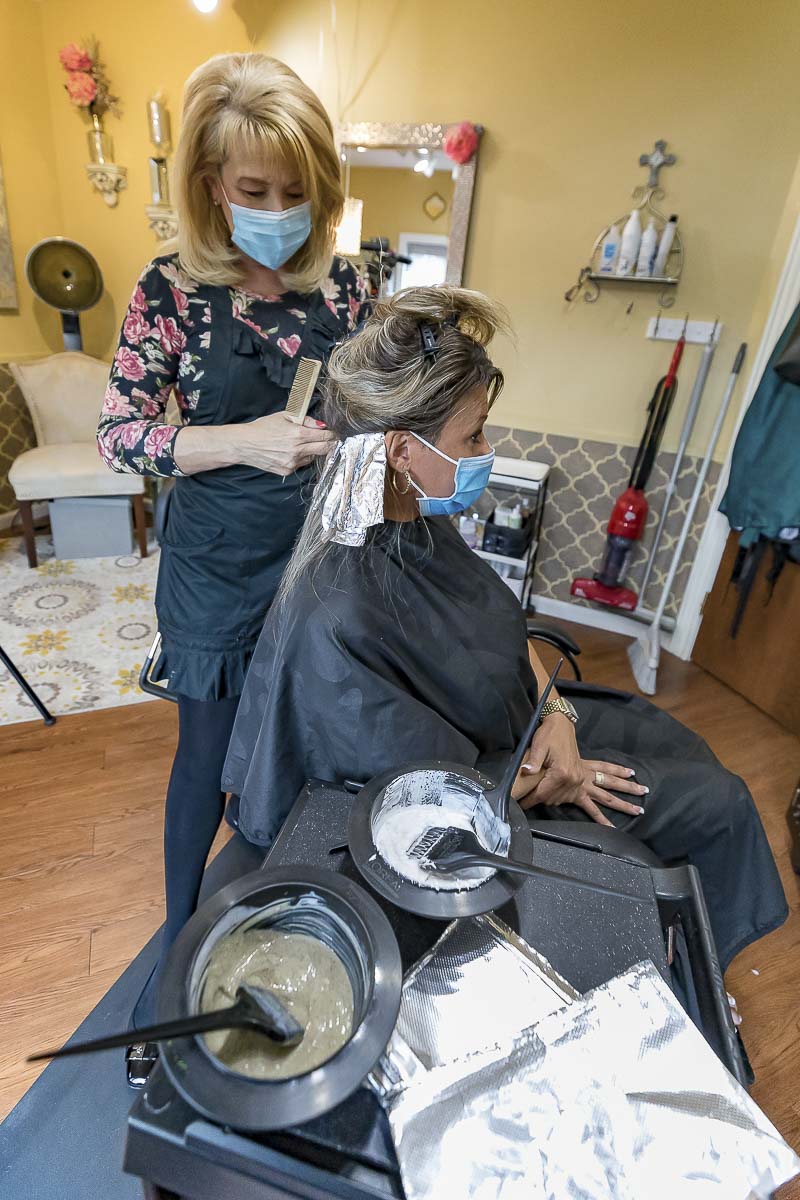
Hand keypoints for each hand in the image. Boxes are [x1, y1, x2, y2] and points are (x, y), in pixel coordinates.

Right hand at [239, 412, 335, 474]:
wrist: (244, 444)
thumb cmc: (262, 428)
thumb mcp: (284, 416)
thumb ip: (305, 420)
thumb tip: (321, 425)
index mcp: (298, 434)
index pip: (325, 436)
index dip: (332, 434)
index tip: (333, 433)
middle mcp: (297, 450)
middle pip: (324, 449)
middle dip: (329, 444)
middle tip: (329, 440)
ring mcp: (292, 463)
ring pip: (313, 457)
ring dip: (313, 451)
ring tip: (302, 444)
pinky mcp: (287, 471)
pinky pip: (301, 464)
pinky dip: (301, 458)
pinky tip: (291, 451)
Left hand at [511, 715, 646, 825]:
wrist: (558, 721)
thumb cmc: (547, 734)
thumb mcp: (536, 747)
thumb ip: (531, 763)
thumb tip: (525, 774)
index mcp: (563, 774)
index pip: (546, 795)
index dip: (532, 801)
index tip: (523, 806)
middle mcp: (579, 778)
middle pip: (591, 802)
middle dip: (604, 818)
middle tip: (618, 829)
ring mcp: (585, 775)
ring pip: (607, 790)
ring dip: (623, 798)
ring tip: (640, 807)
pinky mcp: (586, 771)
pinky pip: (604, 772)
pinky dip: (617, 774)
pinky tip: (631, 776)